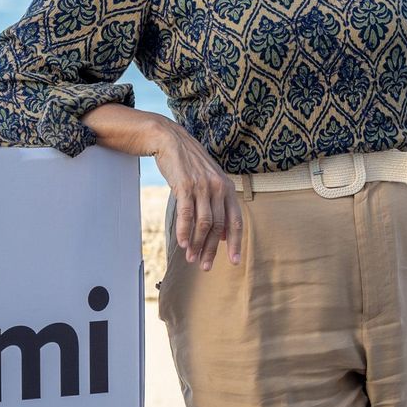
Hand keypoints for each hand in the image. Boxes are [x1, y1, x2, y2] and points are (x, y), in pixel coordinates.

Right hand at [151, 120, 242, 270]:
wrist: (170, 140)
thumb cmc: (189, 163)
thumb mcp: (209, 180)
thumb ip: (218, 204)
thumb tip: (223, 234)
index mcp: (227, 187)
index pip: (236, 220)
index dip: (236, 242)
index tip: (234, 261)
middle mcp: (218, 187)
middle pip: (218, 226)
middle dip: (212, 249)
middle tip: (206, 266)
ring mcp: (202, 186)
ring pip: (203, 223)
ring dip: (197, 244)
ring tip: (192, 258)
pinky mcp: (185, 185)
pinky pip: (186, 213)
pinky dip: (185, 231)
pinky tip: (183, 243)